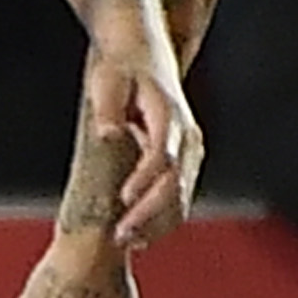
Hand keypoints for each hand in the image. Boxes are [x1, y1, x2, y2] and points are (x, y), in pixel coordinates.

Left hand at [80, 21, 203, 246]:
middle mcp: (187, 135)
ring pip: (182, 194)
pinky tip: (141, 238)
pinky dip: (163, 218)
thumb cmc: (120, 67)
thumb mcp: (107, 81)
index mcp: (168, 114)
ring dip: (158, 223)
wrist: (144, 53)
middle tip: (121, 236)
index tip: (123, 200)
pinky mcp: (186, 160)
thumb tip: (109, 133)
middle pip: (176, 182)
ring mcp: (190, 149)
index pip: (163, 155)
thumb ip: (108, 109)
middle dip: (150, 213)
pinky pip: (180, 195)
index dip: (144, 180)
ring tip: (128, 244)